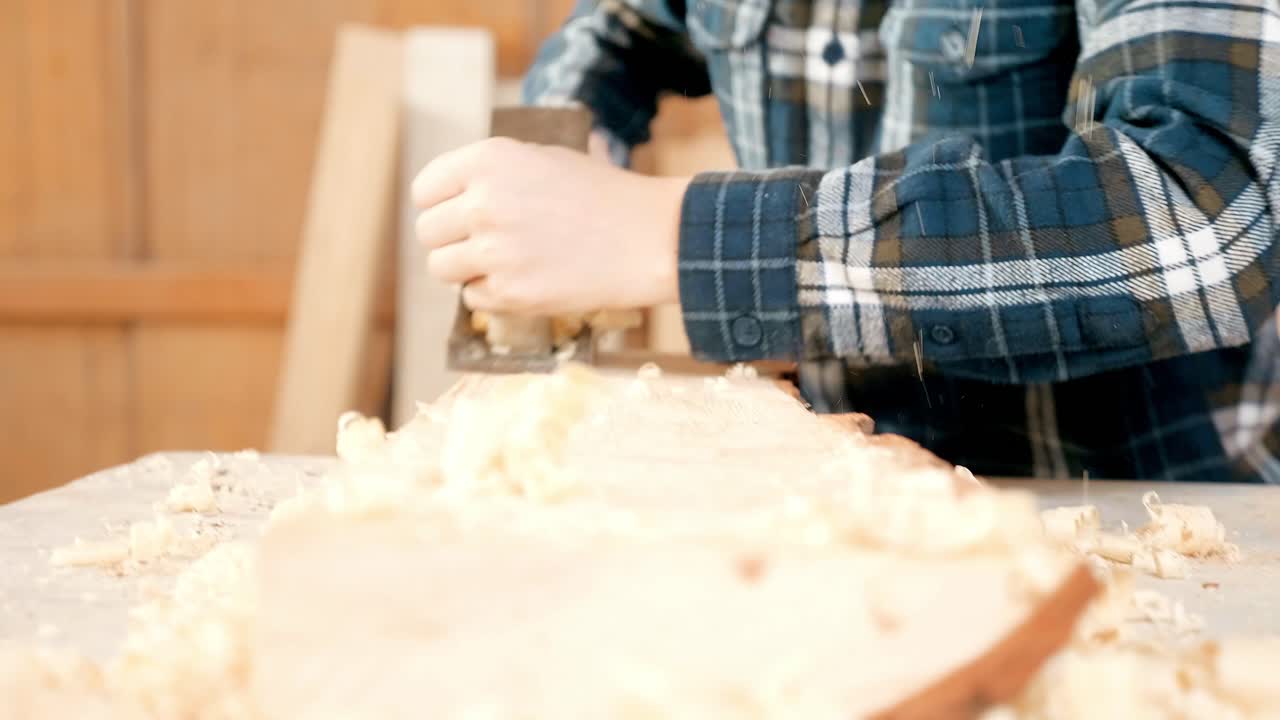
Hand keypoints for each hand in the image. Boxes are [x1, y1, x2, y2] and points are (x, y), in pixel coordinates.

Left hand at [412, 137, 688, 314]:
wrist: (648, 239)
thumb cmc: (601, 196)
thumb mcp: (543, 160)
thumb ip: (491, 175)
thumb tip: (448, 200)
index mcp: (488, 161)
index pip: (424, 190)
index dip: (439, 204)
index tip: (456, 214)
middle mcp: (484, 203)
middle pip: (427, 232)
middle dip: (450, 239)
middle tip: (483, 243)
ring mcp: (494, 251)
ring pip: (442, 268)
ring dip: (466, 269)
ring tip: (503, 262)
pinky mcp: (510, 293)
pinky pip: (472, 298)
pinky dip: (493, 294)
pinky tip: (527, 279)